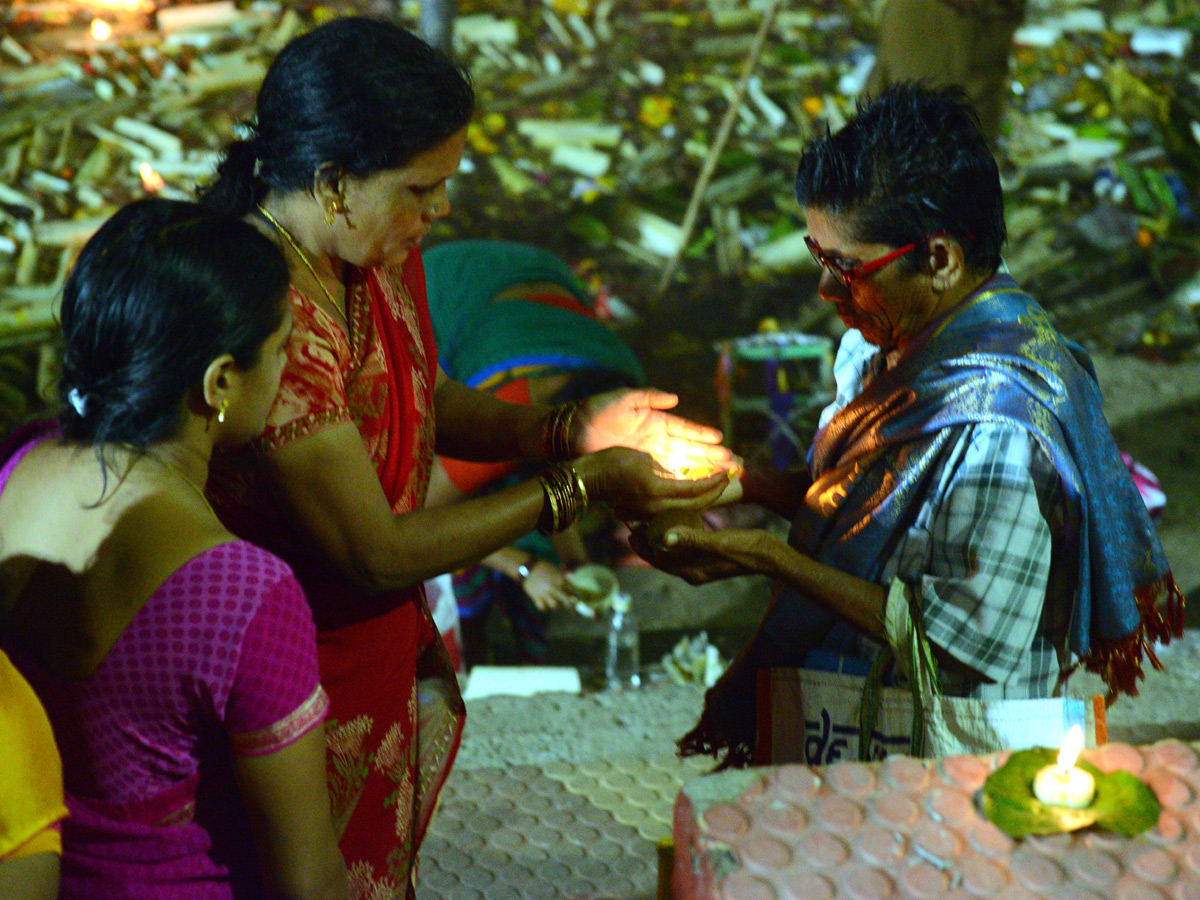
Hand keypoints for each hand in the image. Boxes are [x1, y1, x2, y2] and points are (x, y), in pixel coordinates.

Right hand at [519, 560, 577, 611]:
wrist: (526, 566)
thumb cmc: (542, 566)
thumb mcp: (555, 569)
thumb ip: (563, 575)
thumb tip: (571, 578)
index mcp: (560, 579)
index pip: (573, 590)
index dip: (576, 596)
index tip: (579, 600)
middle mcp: (555, 587)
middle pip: (567, 601)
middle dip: (571, 607)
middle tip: (573, 612)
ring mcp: (545, 594)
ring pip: (555, 606)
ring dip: (555, 605)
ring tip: (553, 602)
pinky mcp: (536, 598)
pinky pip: (542, 608)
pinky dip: (543, 607)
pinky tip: (543, 603)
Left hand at [574, 388, 733, 472]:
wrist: (573, 432)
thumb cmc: (596, 411)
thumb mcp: (624, 398)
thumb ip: (650, 396)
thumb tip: (675, 398)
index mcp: (655, 421)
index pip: (685, 429)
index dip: (703, 435)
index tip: (721, 440)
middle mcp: (656, 440)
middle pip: (689, 449)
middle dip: (710, 456)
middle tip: (732, 463)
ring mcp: (650, 456)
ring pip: (682, 464)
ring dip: (702, 470)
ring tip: (722, 474)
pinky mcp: (640, 468)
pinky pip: (665, 475)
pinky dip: (682, 479)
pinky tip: (697, 484)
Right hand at [577, 446, 729, 519]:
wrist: (590, 477)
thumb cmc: (613, 460)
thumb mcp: (643, 460)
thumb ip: (667, 470)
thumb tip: (692, 475)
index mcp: (657, 491)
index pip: (695, 490)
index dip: (714, 482)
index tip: (726, 472)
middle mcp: (657, 506)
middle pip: (695, 504)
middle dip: (714, 492)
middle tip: (728, 479)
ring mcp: (651, 511)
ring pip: (687, 508)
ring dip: (705, 497)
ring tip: (717, 486)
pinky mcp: (646, 511)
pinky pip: (675, 508)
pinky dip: (689, 500)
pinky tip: (696, 492)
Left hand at [629, 520, 776, 584]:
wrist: (772, 555)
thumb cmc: (747, 549)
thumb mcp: (717, 543)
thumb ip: (691, 540)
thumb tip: (663, 538)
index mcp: (692, 572)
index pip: (659, 560)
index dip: (643, 546)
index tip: (629, 530)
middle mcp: (694, 570)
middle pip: (663, 555)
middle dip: (648, 539)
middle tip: (633, 520)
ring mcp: (702, 563)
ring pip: (674, 549)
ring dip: (661, 535)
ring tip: (648, 517)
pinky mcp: (710, 554)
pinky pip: (687, 545)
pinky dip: (677, 533)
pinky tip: (674, 518)